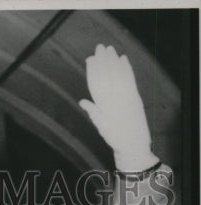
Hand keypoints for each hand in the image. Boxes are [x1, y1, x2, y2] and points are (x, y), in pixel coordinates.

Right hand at [78, 44, 155, 172]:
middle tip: (99, 47)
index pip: (96, 84)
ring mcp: (126, 97)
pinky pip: (129, 79)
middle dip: (103, 60)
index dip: (93, 70)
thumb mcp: (100, 126)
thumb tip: (82, 101)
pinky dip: (126, 68)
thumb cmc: (114, 137)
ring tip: (110, 49)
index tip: (90, 59)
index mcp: (104, 106)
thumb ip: (92, 112)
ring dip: (114, 60)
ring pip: (118, 74)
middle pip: (107, 76)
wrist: (133, 144)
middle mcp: (114, 100)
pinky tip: (123, 58)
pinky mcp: (135, 96)